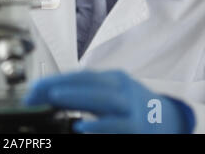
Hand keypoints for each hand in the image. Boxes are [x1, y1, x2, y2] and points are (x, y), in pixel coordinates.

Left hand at [24, 70, 194, 133]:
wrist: (170, 120)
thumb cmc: (133, 108)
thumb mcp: (110, 95)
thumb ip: (84, 96)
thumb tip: (49, 97)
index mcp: (113, 79)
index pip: (81, 76)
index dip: (56, 79)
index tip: (34, 87)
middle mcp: (122, 89)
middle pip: (90, 82)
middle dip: (61, 85)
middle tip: (35, 92)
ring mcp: (131, 107)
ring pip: (104, 99)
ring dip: (77, 96)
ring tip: (53, 97)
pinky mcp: (137, 127)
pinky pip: (117, 125)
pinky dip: (99, 126)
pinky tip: (82, 127)